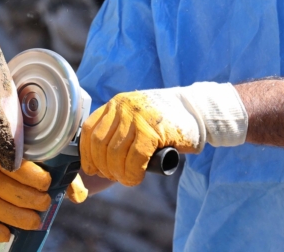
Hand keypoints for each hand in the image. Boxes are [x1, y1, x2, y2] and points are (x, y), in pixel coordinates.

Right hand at [0, 160, 87, 241]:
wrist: (33, 182)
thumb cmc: (44, 171)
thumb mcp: (56, 169)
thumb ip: (68, 179)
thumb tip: (78, 196)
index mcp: (5, 153)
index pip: (10, 161)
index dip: (27, 174)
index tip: (47, 183)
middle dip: (25, 197)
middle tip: (45, 203)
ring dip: (13, 214)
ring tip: (35, 221)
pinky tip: (7, 235)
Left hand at [81, 82, 246, 185]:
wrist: (196, 109)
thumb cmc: (164, 121)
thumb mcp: (135, 117)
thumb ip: (119, 130)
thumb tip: (99, 160)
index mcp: (115, 104)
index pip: (89, 130)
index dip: (87, 154)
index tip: (91, 168)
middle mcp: (122, 107)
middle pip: (100, 144)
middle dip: (103, 166)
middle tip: (113, 176)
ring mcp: (137, 117)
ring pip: (116, 152)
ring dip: (118, 172)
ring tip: (126, 179)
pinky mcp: (152, 130)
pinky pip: (135, 157)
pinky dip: (132, 172)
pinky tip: (135, 178)